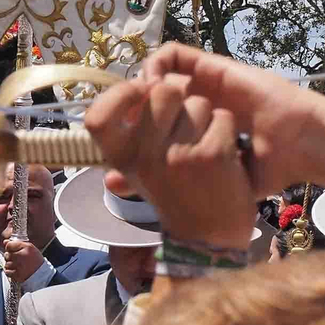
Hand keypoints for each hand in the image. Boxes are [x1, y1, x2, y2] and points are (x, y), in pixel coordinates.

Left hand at [1, 236, 44, 283]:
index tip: (14, 251)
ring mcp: (20, 266)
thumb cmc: (35, 260)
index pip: (9, 245)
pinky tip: (17, 271)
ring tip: (18, 265)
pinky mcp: (18, 275)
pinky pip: (7, 272)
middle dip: (10, 257)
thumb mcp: (29, 248)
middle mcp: (23, 256)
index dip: (9, 248)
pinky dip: (10, 272)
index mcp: (27, 248)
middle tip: (18, 259)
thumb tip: (5, 241)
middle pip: (6, 255)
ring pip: (6, 264)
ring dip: (10, 265)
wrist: (41, 273)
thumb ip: (16, 243)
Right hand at [84, 70, 257, 248]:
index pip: (97, 117)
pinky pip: (222, 117)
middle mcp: (144, 156)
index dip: (121, 94)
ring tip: (204, 143)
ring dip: (207, 117)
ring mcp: (178, 155)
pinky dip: (227, 130)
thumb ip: (132, 134)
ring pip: (197, 103)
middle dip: (179, 97)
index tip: (141, 91)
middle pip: (162, 91)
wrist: (209, 239)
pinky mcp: (212, 155)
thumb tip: (140, 86)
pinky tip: (225, 152)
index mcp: (121, 158)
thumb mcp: (139, 171)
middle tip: (184, 121)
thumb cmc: (175, 195)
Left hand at [108, 43, 324, 200]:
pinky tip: (151, 86)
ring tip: (138, 103)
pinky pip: (174, 54)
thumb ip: (175, 181)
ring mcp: (204, 84)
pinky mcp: (213, 67)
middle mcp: (196, 103)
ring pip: (156, 73)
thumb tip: (115, 184)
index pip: (151, 120)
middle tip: (126, 120)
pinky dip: (156, 66)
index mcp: (193, 129)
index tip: (120, 138)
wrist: (301, 146)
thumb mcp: (215, 180)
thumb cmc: (267, 169)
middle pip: (148, 95)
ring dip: (141, 84)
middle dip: (132, 104)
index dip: (131, 124)